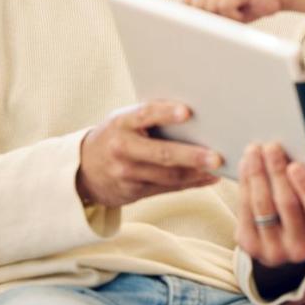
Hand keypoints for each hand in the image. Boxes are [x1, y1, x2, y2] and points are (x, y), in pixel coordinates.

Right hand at [77, 101, 222, 207]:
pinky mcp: (134, 192)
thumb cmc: (116, 135)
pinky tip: (210, 178)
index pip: (145, 114)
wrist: (84, 169)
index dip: (166, 113)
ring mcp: (127, 174)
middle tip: (217, 157)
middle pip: (162, 154)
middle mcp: (122, 149)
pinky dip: (192, 183)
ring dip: (197, 173)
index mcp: (121, 123)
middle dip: (192, 156)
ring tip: (220, 167)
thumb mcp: (124, 120)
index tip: (187, 112)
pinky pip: (169, 188)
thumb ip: (150, 115)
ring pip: (169, 176)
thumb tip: (194, 111)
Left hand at [183, 0, 284, 22]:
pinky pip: (224, 7)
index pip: (185, 3)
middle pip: (197, 9)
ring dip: (227, 17)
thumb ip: (206, 15)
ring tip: (241, 10)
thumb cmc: (251, 5)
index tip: (192, 28)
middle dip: (213, 19)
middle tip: (232, 15)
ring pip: (210, 8)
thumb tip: (188, 28)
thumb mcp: (224, 12)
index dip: (189, 18)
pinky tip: (247, 8)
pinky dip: (236, 15)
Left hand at [237, 143, 304, 267]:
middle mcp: (300, 250)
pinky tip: (246, 165)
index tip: (295, 165)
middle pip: (287, 206)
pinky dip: (245, 184)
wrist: (285, 245)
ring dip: (257, 173)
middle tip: (272, 146)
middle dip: (277, 172)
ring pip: (263, 206)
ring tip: (255, 150)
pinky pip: (245, 210)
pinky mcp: (251, 246)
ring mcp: (273, 251)